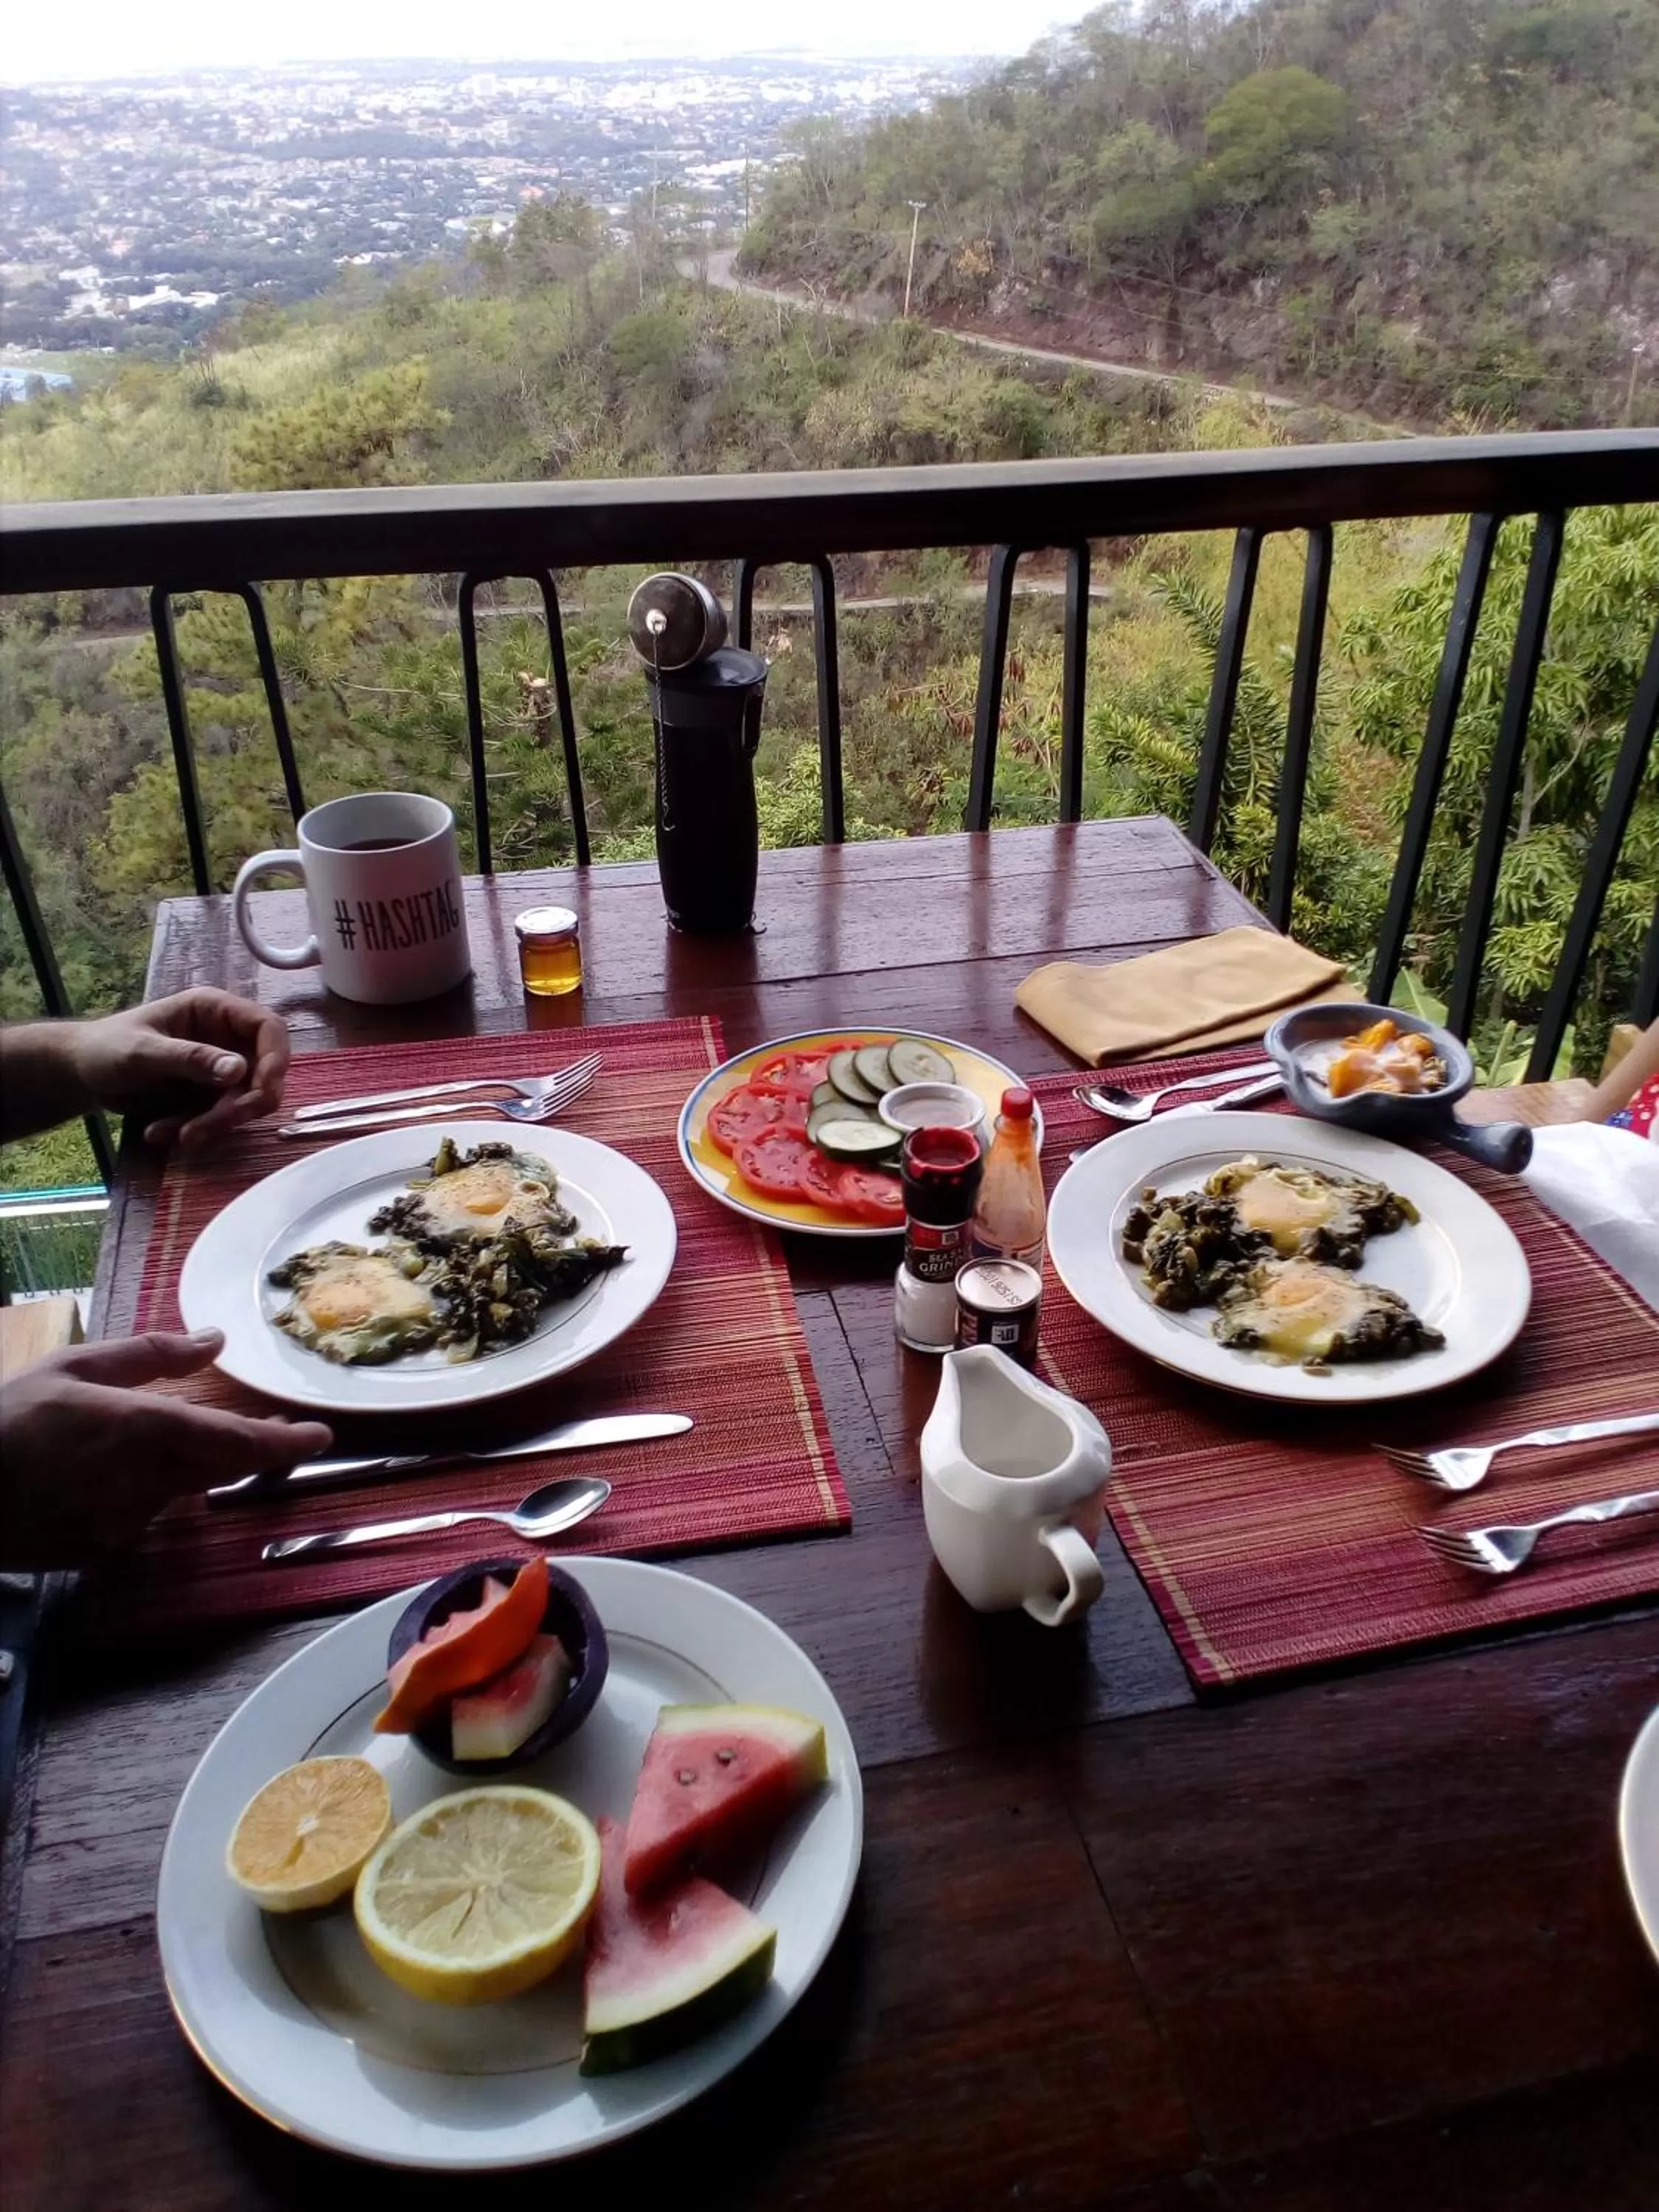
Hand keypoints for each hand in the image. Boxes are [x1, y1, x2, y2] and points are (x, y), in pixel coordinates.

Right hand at [0, 1331, 331, 1567]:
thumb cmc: (9, 1418)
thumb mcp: (75, 1365)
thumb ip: (151, 1355)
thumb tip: (213, 1339)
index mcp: (145, 1429)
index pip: (236, 1442)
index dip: (284, 1442)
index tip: (320, 1436)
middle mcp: (147, 1480)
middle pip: (223, 1468)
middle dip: (254, 1450)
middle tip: (275, 1434)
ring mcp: (127, 1521)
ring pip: (181, 1490)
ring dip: (186, 1468)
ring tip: (143, 1442)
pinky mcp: (104, 1549)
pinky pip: (142, 1515)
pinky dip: (140, 1493)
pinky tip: (101, 1477)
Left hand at [69, 989, 289, 1148]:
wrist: (84, 1075)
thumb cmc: (107, 1048)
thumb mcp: (143, 1052)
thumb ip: (191, 1058)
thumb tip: (240, 1070)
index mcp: (215, 1010)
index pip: (268, 1028)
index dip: (276, 1060)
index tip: (263, 1093)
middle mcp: (227, 1037)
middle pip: (263, 1073)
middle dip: (238, 1106)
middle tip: (207, 1129)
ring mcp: (222, 1069)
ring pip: (243, 1102)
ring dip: (212, 1124)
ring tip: (166, 1134)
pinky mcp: (212, 1096)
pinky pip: (221, 1119)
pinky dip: (196, 1130)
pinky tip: (159, 1132)